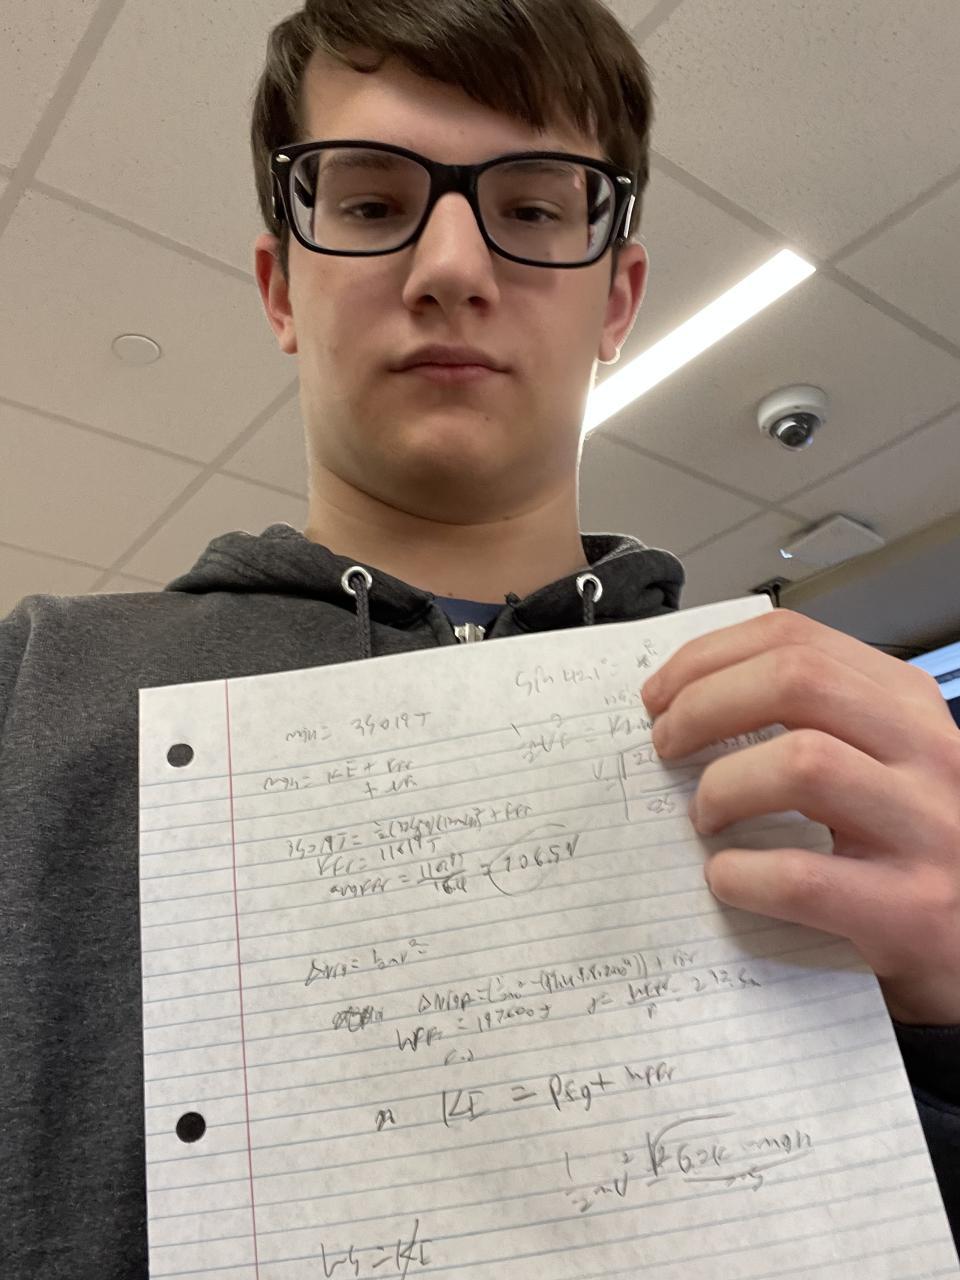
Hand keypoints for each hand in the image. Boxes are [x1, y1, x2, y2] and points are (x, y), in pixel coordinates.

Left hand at [640, 609, 959, 1025]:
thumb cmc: (911, 849)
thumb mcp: (880, 763)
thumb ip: (810, 724)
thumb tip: (685, 702)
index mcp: (908, 705)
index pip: (797, 639)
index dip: (709, 657)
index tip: (661, 693)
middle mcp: (929, 751)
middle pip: (797, 680)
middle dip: (705, 704)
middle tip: (664, 744)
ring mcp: (930, 829)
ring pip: (804, 763)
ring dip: (724, 786)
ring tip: (704, 817)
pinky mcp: (915, 911)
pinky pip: (804, 876)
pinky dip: (743, 875)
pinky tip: (726, 880)